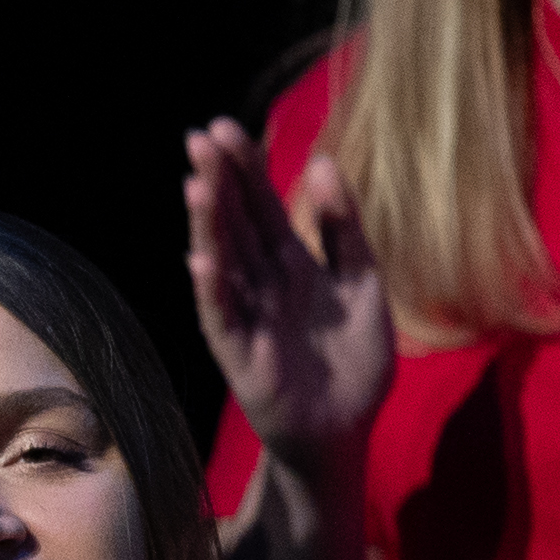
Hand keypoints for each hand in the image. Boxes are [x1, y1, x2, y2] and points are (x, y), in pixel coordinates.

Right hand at [182, 116, 391, 464]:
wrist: (346, 431)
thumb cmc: (353, 362)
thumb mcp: (362, 285)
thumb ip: (344, 230)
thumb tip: (320, 162)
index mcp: (291, 262)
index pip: (261, 205)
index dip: (244, 168)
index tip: (223, 127)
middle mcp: (261, 283)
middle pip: (235, 224)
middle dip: (219, 182)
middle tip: (199, 137)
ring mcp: (247, 317)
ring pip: (223, 263)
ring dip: (208, 226)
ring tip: (197, 185)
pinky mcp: (240, 355)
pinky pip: (222, 318)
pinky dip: (212, 291)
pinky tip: (202, 261)